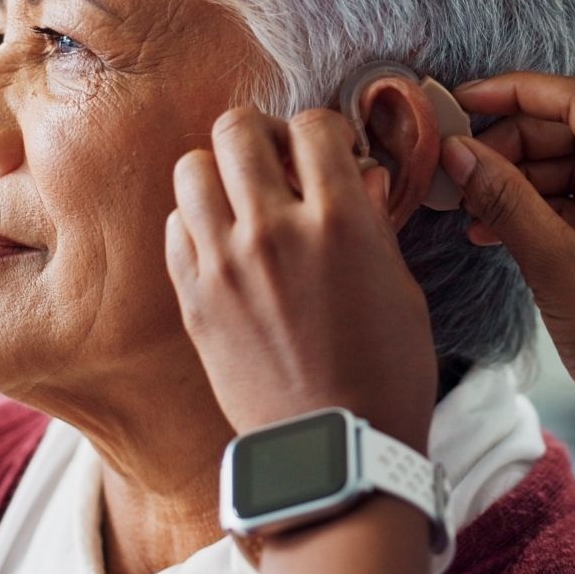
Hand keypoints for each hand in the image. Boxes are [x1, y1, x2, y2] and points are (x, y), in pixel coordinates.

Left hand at [166, 107, 437, 450]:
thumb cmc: (385, 372)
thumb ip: (372, 222)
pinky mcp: (193, 298)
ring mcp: (224, 264)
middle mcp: (273, 231)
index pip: (313, 125)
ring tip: (242, 200)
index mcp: (338, 221)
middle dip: (261, 135)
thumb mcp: (399, 288)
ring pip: (191, 168)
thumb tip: (361, 176)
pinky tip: (223, 244)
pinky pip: (175, 227)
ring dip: (219, 173)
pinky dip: (197, 224)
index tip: (327, 154)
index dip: (323, 133)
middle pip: (237, 128)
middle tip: (277, 162)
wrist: (335, 448)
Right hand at [439, 73, 574, 442]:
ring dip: (520, 182)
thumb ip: (503, 199)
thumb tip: (455, 151)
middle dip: (512, 146)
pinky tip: (491, 229)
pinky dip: (540, 212)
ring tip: (465, 204)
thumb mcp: (553, 265)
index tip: (461, 100)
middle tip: (455, 164)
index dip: (515, 95)